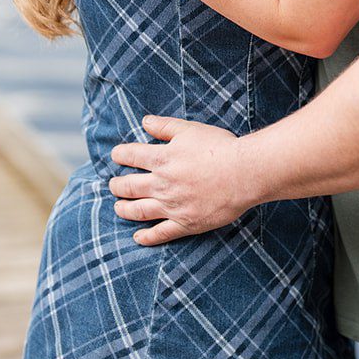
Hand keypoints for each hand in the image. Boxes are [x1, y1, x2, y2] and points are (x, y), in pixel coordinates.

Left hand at [108, 117, 255, 244]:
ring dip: (124, 209)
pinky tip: (138, 237)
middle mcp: (161, 184)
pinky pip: (160, 233)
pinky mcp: (185, 223)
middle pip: (128, 186)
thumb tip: (144, 121)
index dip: (119, 155)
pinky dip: (146, 237)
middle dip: (116, 185)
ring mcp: (172, 206)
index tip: (116, 156)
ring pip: (138, 211)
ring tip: (118, 208)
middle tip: (113, 185)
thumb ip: (165, 126)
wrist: (244, 173)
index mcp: (161, 159)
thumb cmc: (220, 147)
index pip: (129, 156)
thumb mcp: (190, 129)